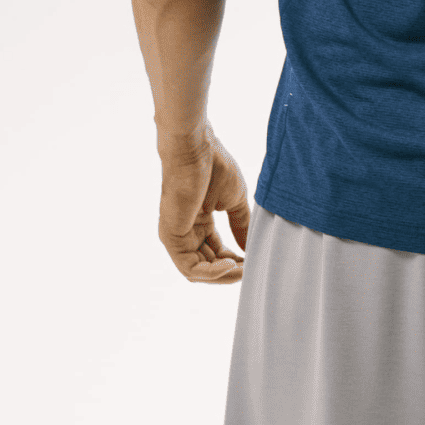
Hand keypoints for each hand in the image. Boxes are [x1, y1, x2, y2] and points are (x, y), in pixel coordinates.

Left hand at [157, 122, 248, 283]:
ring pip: (198, 271)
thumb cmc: (214, 166)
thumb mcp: (234, 200)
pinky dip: (211, 272)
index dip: (234, 262)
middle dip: (230, 272)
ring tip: (242, 270)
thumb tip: (249, 249)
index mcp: (199, 222)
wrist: (196, 149)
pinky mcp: (171, 237)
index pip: (215, 252)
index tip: (253, 262)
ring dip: (222, 275)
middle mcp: (186, 232)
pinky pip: (190, 267)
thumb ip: (241, 225)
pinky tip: (230, 265)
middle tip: (250, 270)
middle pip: (207, 265)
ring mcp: (176, 236)